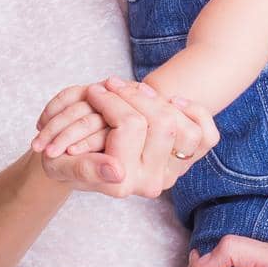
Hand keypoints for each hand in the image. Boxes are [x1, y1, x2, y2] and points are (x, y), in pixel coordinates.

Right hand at [37, 77, 216, 198]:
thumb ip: (87, 169)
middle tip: (111, 84)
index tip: (95, 90)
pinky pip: (206, 136)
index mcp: (124, 181)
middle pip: (162, 123)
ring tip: (135, 90)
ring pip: (185, 128)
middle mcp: (153, 181)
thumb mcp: (61, 165)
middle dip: (135, 95)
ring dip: (162, 101)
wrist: (83, 164)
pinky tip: (173, 102)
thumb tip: (117, 171)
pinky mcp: (184, 162)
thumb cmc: (65, 160)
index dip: (111, 101)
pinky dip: (195, 113)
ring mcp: (171, 171)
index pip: (130, 125)